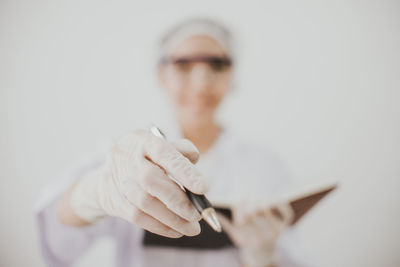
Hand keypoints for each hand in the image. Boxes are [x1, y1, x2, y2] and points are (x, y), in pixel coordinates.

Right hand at [69, 130, 207, 237]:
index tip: (203, 188)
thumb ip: (180, 151)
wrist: (109, 175)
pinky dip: (160, 226)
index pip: (163, 152)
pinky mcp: (113, 201)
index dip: (183, 170)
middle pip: (151, 180)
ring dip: (172, 219)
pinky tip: (176, 231)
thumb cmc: (145, 160)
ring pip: (144, 202)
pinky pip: (137, 217)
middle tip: (198, 215)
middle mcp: (127, 157)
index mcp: (142, 139)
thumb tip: (195, 159)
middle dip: (178, 201)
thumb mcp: (161, 147)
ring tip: (192, 228)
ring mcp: (118, 179)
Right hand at [218, 201, 293, 266]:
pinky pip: (285, 210)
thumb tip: (212, 210)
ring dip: (259, 199)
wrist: (263, 252)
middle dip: (248, 202)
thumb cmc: (246, 238)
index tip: (237, 200)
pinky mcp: (286, 225)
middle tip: (246, 198)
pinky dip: (278, 202)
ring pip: (266, 208)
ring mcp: (276, 231)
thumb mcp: (234, 234)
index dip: (239, 206)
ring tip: (256, 199)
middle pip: (253, 211)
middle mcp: (263, 236)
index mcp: (248, 239)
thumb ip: (225, 222)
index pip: (242, 218)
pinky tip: (270, 199)